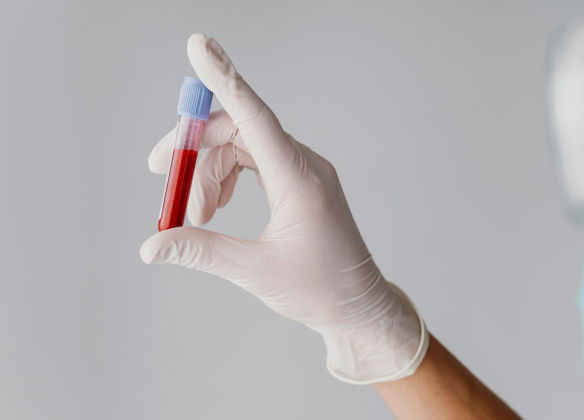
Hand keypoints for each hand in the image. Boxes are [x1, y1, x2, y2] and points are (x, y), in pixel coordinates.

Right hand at [141, 34, 426, 383]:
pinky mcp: (300, 181)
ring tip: (194, 216)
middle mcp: (304, 165)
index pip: (255, 117)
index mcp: (299, 180)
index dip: (224, 80)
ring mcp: (304, 171)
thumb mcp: (254, 271)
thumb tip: (151, 245)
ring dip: (209, 172)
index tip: (199, 45)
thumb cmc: (319, 289)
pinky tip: (215, 206)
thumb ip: (200, 251)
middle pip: (238, 130)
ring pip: (242, 146)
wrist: (357, 305)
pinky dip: (227, 176)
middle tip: (165, 183)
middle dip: (195, 151)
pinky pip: (255, 160)